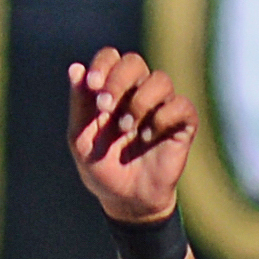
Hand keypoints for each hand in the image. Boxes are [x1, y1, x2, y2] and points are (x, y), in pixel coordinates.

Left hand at [67, 47, 195, 230]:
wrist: (126, 201)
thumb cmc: (102, 167)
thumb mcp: (81, 138)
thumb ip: (79, 104)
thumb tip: (76, 68)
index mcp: (113, 90)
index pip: (111, 57)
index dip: (103, 65)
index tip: (93, 86)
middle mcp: (138, 92)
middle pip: (135, 61)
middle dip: (118, 79)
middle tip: (105, 106)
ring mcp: (162, 107)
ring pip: (160, 80)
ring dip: (139, 102)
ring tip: (126, 129)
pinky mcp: (182, 125)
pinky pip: (181, 106)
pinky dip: (162, 118)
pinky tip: (148, 137)